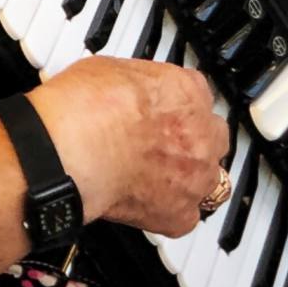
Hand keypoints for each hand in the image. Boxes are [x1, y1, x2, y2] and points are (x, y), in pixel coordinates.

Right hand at [32, 58, 230, 239]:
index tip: (163, 114)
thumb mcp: (111, 68)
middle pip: (214, 138)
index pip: (199, 97)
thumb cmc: (84, 109)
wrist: (73, 151)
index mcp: (186, 91)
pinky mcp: (180, 214)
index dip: (177, 108)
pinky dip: (170, 214)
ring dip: (190, 180)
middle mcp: (201, 133)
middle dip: (193, 143)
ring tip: (158, 181)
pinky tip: (148, 206)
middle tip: (162, 147)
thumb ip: (136, 84)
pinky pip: (187, 217)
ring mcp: (195, 175)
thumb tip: (127, 89)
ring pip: (211, 181)